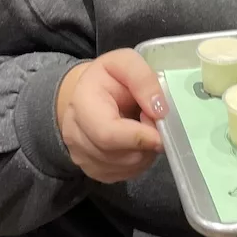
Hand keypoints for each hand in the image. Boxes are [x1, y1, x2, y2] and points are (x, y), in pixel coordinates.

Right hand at [56, 50, 167, 182]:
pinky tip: (137, 141)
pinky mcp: (94, 172)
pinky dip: (139, 160)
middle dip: (146, 142)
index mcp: (82, 103)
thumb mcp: (125, 62)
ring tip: (143, 126)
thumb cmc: (108, 77)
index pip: (107, 133)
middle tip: (154, 120)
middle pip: (119, 155)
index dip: (138, 137)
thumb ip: (143, 79)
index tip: (161, 132)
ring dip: (145, 151)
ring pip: (126, 167)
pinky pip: (125, 174)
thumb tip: (160, 111)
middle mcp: (75, 135)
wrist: (86, 95)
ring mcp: (82, 158)